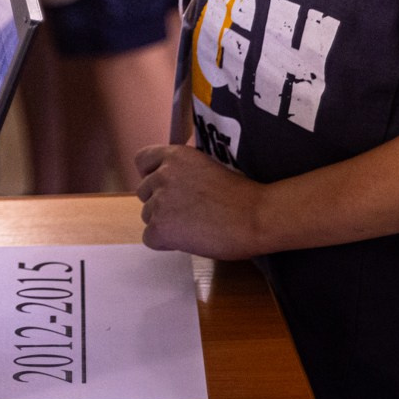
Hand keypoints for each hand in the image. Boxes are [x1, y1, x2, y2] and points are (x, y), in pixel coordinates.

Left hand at [135, 144, 269, 260]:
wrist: (256, 216)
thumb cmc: (241, 196)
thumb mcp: (207, 167)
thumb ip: (183, 171)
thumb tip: (171, 186)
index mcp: (175, 155)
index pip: (142, 161)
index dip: (150, 175)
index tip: (164, 187)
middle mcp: (162, 174)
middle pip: (144, 192)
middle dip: (161, 203)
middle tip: (188, 213)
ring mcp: (159, 200)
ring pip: (148, 216)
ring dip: (165, 223)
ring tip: (195, 226)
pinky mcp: (160, 226)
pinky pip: (150, 238)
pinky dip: (166, 242)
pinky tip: (189, 240)